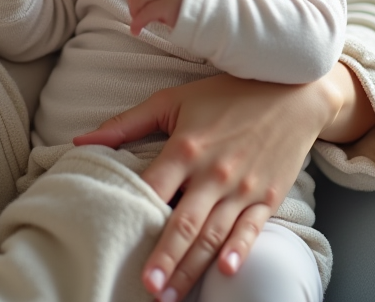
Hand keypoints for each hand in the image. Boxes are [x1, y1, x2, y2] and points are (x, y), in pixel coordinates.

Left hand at [73, 69, 364, 300]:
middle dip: (164, 258)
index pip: (155, 189)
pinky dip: (240, 251)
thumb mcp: (173, 100)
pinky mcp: (268, 196)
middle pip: (184, 223)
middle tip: (146, 288)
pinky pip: (252, 229)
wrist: (293, 92)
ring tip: (171, 294)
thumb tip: (80, 143)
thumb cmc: (228, 94)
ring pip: (213, 235)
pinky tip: (226, 271)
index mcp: (186, 147)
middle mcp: (214, 171)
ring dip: (192, 267)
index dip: (136, 216)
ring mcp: (243, 187)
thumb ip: (126, 123)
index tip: (117, 242)